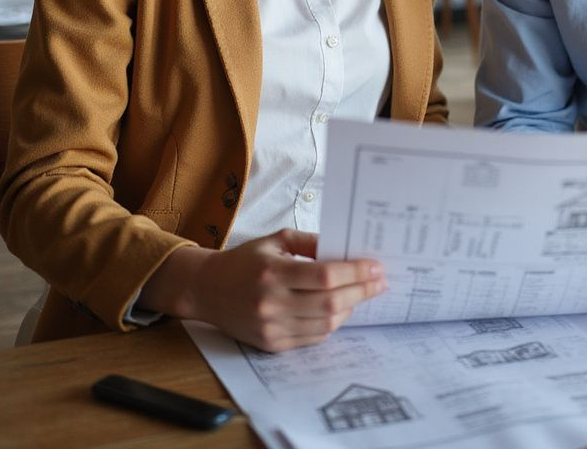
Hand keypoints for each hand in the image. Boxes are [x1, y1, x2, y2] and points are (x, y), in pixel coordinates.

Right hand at [141, 228, 385, 351]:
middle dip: (362, 291)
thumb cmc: (245, 260)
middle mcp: (271, 302)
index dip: (355, 272)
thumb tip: (345, 250)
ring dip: (351, 308)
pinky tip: (341, 309)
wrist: (206, 290)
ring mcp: (271, 327)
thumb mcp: (276, 240)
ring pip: (325, 324)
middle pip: (330, 302)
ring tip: (363, 293)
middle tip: (380, 281)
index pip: (324, 276)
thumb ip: (311, 242)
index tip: (376, 266)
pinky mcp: (271, 344)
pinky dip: (332, 324)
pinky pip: (312, 338)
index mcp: (273, 272)